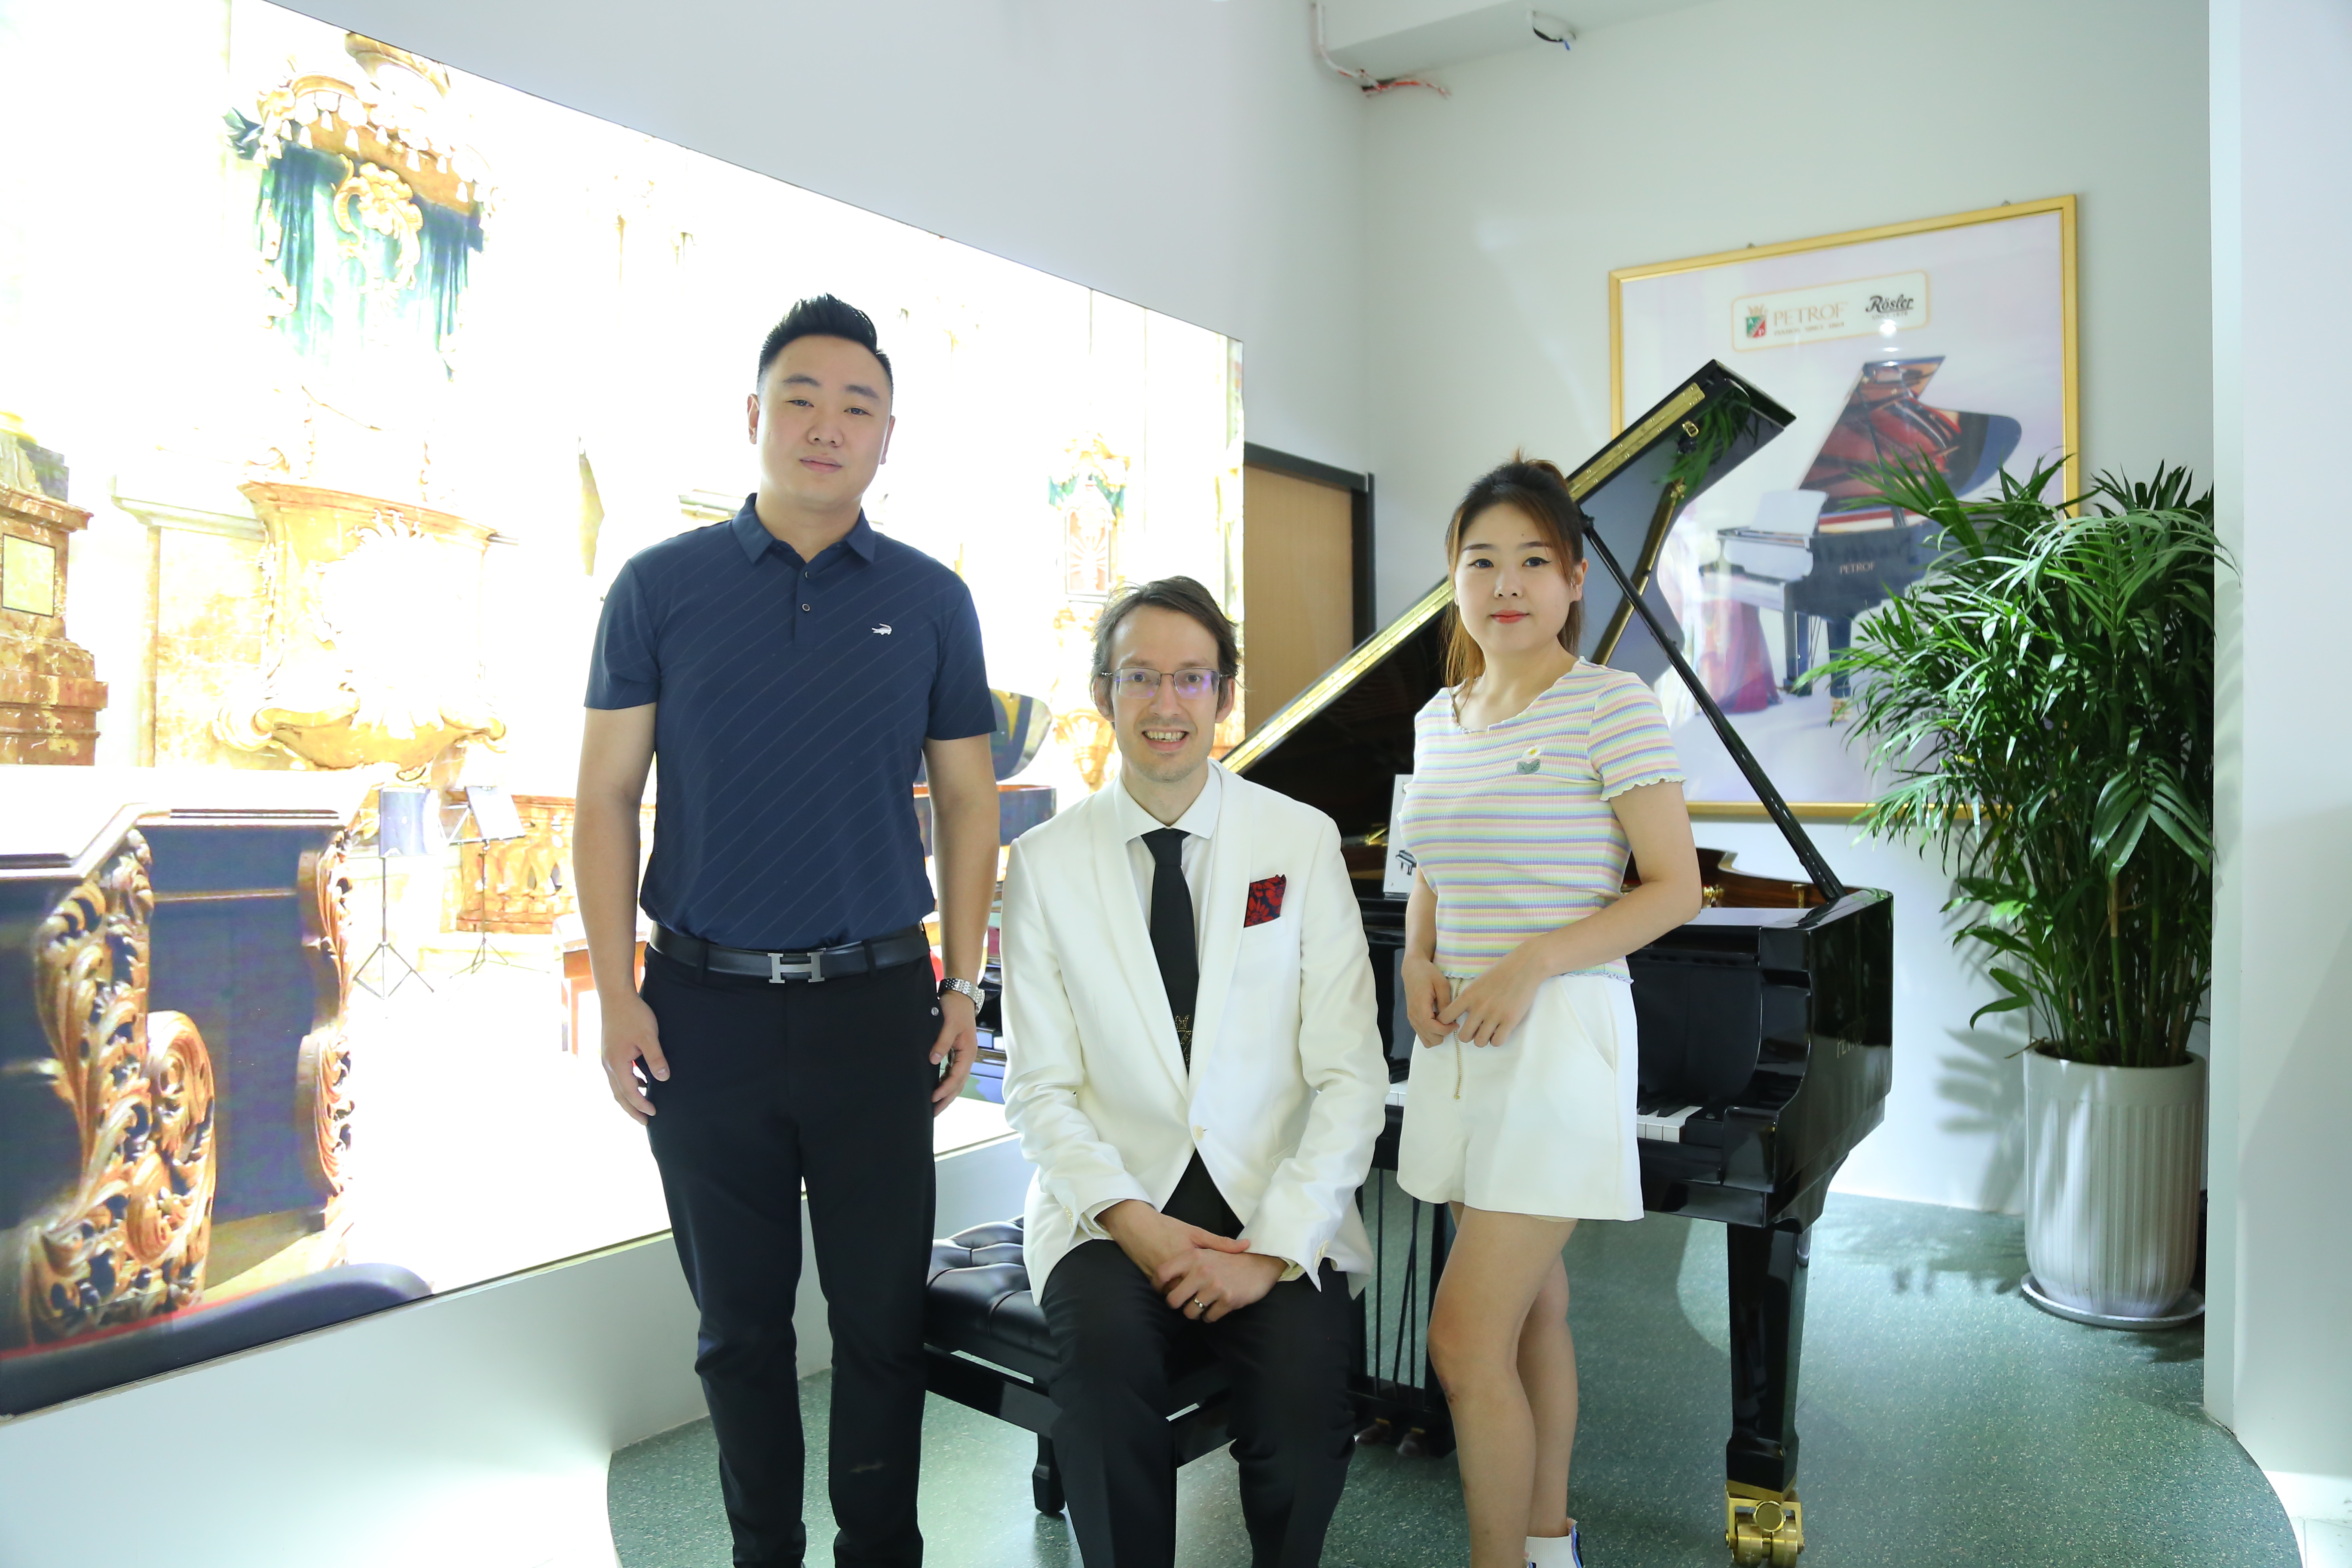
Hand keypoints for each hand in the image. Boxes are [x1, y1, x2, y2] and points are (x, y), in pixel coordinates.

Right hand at [601, 990, 668, 1123]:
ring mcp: (607, 1058)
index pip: (629, 1092)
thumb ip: (655, 1058)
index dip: (641, 1105)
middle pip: (618, 1095)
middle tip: (645, 1122)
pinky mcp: (610, 1052)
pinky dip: (628, 1084)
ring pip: (616, 1086)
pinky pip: (617, 1075)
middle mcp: (608, 1064)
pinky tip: (641, 1082)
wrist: (615, 997)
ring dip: (629, 1098)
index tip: (653, 1114)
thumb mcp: (648, 1036)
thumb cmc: (633, 1014)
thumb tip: (664, 1079)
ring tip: (643, 1106)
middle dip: (632, 1110)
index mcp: (617, 1063)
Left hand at [929, 987, 977, 1114]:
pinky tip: (937, 1089)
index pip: (957, 1076)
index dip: (945, 1089)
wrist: (960, 996)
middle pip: (958, 1084)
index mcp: (968, 1052)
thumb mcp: (948, 1024)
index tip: (933, 1098)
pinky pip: (953, 1073)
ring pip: (956, 1081)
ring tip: (935, 1106)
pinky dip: (946, 1083)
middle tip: (934, 1113)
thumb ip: (942, 1043)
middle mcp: (968, 1057)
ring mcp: (964, 1056)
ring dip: (947, 1094)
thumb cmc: (955, 1008)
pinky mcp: (958, 1053)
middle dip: (947, 1099)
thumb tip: (933, 1061)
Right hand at [1099, 1200, 1250, 1285]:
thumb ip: (1220, 1242)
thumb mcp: (1195, 1232)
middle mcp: (1173, 1272)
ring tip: (1195, 1295)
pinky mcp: (1149, 1280)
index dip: (1215, 1290)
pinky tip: (1177, 1287)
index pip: (1206, 1284)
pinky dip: (1171, 1291)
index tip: (1223, 1289)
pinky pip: (1164, 1292)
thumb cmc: (1167, 1227)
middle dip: (1198, 1297)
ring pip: (1176, 1295)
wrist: (1135, 1225)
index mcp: (1188, 1260)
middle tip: (1209, 1296)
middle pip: (1190, 1294)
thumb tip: (1246, 1245)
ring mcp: (1159, 1278)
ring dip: (1184, 1295)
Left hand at [1158, 1249, 1285, 1322]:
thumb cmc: (1230, 1260)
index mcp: (1193, 1257)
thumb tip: (1163, 1276)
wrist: (1260, 1265)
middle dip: (1177, 1304)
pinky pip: (1209, 1318)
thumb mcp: (1208, 1251)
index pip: (1162, 1274)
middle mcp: (1202, 1271)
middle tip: (1184, 1302)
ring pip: (1190, 1312)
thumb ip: (1186, 1261)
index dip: (1157, 1286)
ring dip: (1194, 1313)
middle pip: (1173, 1300)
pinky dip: (1210, 1317)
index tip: (1162, 1291)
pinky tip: (1215, 1308)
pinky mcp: (1228, 1300)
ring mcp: (1215, 1287)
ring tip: (1202, 1305)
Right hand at [1400, 951, 1453, 1046]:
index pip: (1431, 1027)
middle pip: (1429, 1037)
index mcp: (1420, 1005)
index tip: (1455, 1024)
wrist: (1413, 969)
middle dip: (1443, 1034)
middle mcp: (1413, 1014)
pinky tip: (1438, 1022)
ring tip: (1446, 1023)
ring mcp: (1411, 1018)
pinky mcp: (1412, 1018)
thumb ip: (1445, 1002)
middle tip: (1453, 1023)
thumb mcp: (1441, 984)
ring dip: (1438, 1035)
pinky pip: (1422, 1034)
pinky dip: (1432, 1033)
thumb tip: (1450, 1019)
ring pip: (1425, 1039)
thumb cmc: (1428, 973)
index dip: (1445, 1030)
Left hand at [1439, 937, 1551, 1046]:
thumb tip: (1460, 1015)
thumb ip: (1468, 999)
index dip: (1447, 1023)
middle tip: (1475, 1030)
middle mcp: (1479, 1007)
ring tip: (1488, 1031)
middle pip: (1463, 1036)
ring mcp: (1495, 1015)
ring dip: (1483, 1039)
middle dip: (1468, 1035)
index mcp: (1468, 996)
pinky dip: (1496, 1040)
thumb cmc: (1500, 972)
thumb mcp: (1477, 983)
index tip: (1455, 1023)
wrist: (1524, 967)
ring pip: (1480, 1042)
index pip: (1445, 1018)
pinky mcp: (1510, 1021)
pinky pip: (1497, 1042)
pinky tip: (1499, 1031)